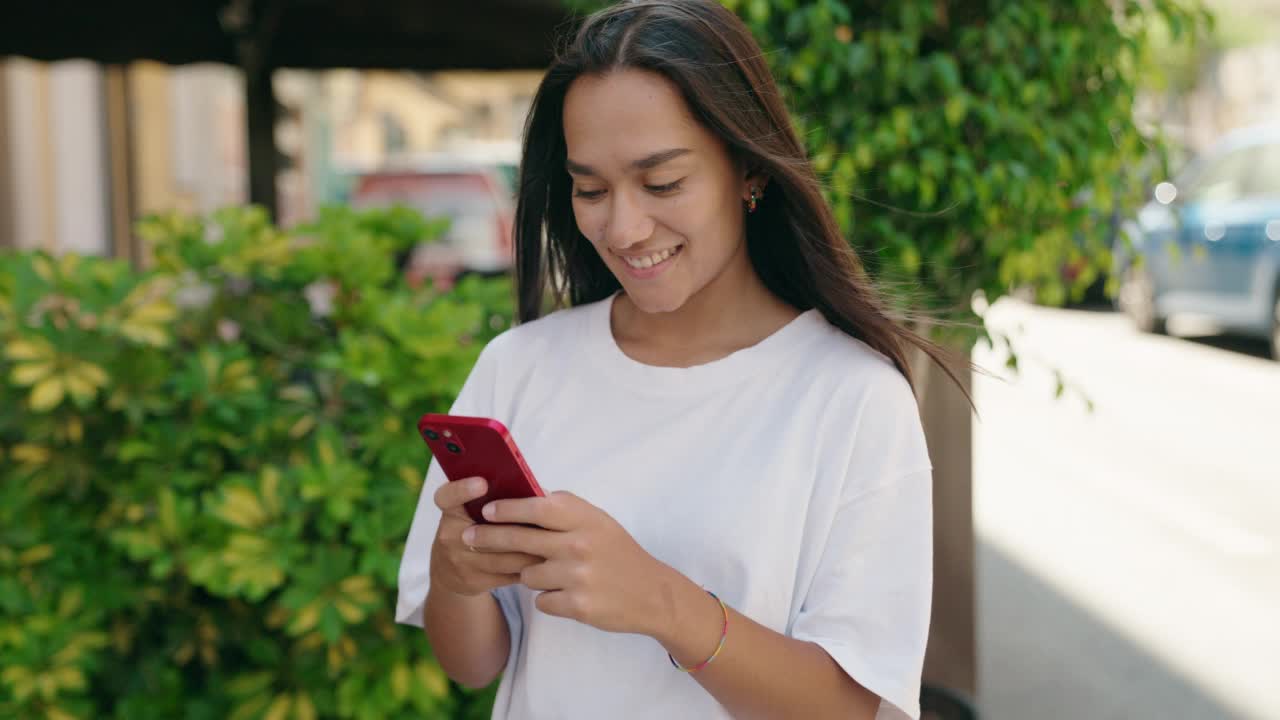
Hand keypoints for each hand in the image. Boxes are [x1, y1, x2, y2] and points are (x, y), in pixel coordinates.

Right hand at [429, 477, 543, 596]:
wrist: (451, 569)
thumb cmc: (475, 525)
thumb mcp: (476, 508)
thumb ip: (500, 497)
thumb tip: (540, 492)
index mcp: (450, 510)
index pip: (446, 496)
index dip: (462, 489)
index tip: (483, 483)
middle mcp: (449, 535)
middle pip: (485, 531)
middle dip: (515, 527)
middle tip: (542, 520)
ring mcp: (460, 561)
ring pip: (503, 557)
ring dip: (530, 551)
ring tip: (554, 543)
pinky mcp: (473, 581)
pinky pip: (508, 574)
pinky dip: (529, 568)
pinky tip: (546, 561)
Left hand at [462, 491, 677, 636]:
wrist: (652, 593)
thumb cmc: (619, 552)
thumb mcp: (598, 521)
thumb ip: (565, 510)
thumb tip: (523, 496)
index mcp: (585, 519)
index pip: (536, 507)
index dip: (507, 508)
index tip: (485, 510)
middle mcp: (580, 545)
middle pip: (520, 540)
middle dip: (488, 539)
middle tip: (468, 539)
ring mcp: (578, 577)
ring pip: (527, 575)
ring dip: (532, 576)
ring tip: (554, 574)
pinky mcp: (577, 606)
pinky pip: (541, 601)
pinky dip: (549, 599)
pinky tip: (568, 593)